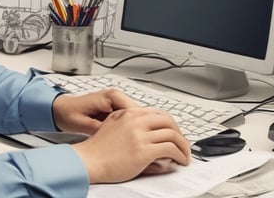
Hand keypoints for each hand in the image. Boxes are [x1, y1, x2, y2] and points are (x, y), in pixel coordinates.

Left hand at [52, 89, 136, 135]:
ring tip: (131, 143)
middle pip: (137, 113)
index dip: (139, 126)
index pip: (135, 110)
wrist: (59, 110)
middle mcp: (116, 96)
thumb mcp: (84, 125)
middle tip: (138, 144)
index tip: (140, 139)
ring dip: (134, 129)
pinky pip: (127, 118)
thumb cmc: (68, 113)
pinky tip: (125, 139)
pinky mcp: (113, 109)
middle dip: (139, 128)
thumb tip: (117, 139)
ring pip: (134, 117)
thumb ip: (102, 130)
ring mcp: (115, 102)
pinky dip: (128, 128)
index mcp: (111, 95)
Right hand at [70, 106, 190, 183]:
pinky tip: (180, 160)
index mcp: (129, 112)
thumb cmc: (97, 148)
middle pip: (168, 121)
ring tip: (184, 154)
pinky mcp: (144, 150)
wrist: (88, 160)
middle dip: (179, 133)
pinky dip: (180, 155)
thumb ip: (129, 123)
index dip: (169, 123)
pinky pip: (170, 149)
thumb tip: (146, 131)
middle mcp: (136, 120)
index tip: (174, 132)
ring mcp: (140, 135)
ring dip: (183, 146)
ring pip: (172, 134)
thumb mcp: (113, 124)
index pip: (157, 113)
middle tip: (182, 143)